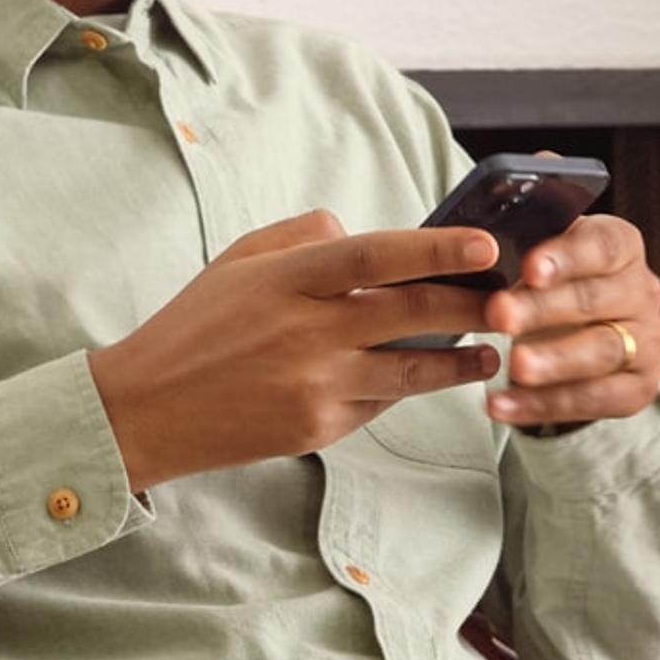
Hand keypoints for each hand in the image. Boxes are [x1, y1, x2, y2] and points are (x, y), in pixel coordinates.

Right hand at [87, 210, 506, 492]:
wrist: (147, 409)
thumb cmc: (197, 326)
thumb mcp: (239, 262)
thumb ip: (302, 238)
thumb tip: (358, 230)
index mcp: (287, 280)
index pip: (377, 256)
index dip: (437, 249)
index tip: (485, 245)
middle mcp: (307, 333)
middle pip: (410, 313)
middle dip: (472, 305)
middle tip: (512, 299)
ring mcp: (316, 386)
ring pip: (411, 371)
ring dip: (461, 360)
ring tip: (493, 350)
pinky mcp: (319, 429)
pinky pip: (381, 403)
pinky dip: (408, 388)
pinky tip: (430, 377)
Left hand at [482, 213, 659, 430]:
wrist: (577, 333)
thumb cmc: (554, 288)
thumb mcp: (541, 258)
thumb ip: (523, 253)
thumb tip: (479, 249)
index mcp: (622, 249)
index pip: (602, 246)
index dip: (566, 257)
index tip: (529, 268)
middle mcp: (642, 293)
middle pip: (595, 300)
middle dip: (544, 309)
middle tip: (500, 316)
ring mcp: (646, 343)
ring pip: (602, 351)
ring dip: (553, 360)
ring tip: (514, 366)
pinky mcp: (639, 388)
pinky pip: (594, 400)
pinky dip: (544, 405)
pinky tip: (506, 405)